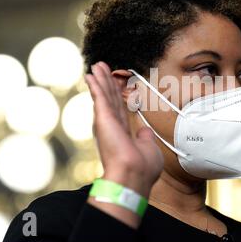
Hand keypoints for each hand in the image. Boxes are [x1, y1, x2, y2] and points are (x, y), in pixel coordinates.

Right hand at [85, 62, 163, 197]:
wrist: (134, 175)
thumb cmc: (143, 169)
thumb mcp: (149, 149)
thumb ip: (145, 138)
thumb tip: (145, 131)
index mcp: (123, 133)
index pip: (119, 109)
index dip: (116, 94)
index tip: (114, 83)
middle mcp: (113, 126)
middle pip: (110, 98)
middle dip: (106, 82)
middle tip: (101, 68)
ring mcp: (107, 122)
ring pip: (104, 95)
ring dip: (100, 79)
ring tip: (97, 66)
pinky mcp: (104, 118)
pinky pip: (100, 97)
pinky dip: (95, 85)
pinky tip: (91, 74)